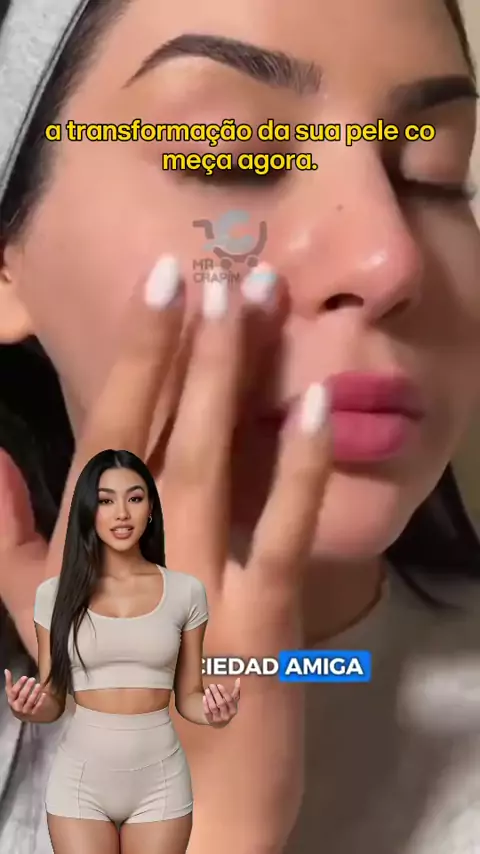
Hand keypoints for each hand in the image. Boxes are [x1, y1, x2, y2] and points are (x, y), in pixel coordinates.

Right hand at [0, 258, 329, 852]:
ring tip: (256, 297)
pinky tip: (316, 397)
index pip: (109, 431)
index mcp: (84, 550)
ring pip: (212, 459)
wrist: (165, 819)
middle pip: (162, 427)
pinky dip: (297, 461)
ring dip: (233, 373)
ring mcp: (197, 583)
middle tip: (216, 263)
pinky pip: (279, 528)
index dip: (137, 353)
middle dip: (188, 341)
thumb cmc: (102, 712)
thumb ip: (10, 539)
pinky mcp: (259, 621)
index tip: (162, 285)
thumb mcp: (37, 626)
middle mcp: (133, 554)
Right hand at [4, 669, 45, 719]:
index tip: (25, 677)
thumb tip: (6, 670)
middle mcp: (17, 707)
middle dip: (27, 687)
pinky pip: (37, 706)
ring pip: (30, 701)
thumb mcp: (12, 693)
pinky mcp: (33, 713)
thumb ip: (9, 682)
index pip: (14, 692)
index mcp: (11, 701)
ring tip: (38, 685)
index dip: (19, 684)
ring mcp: (25, 711)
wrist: (22, 715)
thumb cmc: (16, 700)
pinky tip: (44, 693)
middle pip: (22, 696)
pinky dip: (40, 700)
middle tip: (33, 679)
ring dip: (34, 693)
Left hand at [203, 678, 240, 725]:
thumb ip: (236, 691)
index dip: (224, 692)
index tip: (219, 685)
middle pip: (221, 703)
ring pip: (213, 707)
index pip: (229, 700)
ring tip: (207, 689)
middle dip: (216, 693)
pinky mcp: (210, 721)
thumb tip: (238, 679)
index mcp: (233, 710)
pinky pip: (207, 712)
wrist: (219, 722)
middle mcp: (226, 716)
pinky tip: (204, 697)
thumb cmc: (227, 707)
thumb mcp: (232, 701)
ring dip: (210, 697)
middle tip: (211, 685)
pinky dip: (205, 704)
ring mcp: (218, 719)